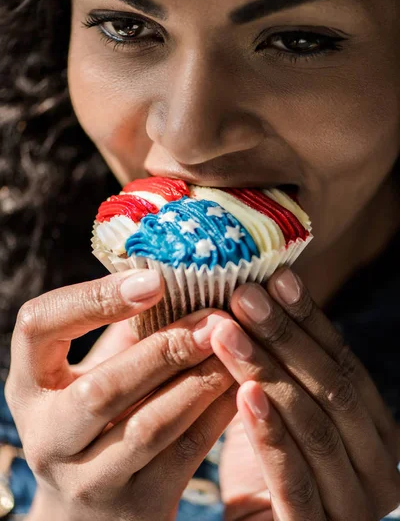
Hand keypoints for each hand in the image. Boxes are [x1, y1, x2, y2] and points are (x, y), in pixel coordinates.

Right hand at [5, 269, 236, 520]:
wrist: (88, 508)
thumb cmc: (98, 415)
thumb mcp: (95, 369)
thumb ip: (125, 330)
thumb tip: (181, 276)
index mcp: (30, 385)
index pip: (38, 326)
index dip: (93, 299)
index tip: (152, 282)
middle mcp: (48, 437)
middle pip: (102, 390)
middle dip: (165, 349)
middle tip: (215, 318)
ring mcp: (86, 481)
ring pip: (149, 425)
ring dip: (200, 380)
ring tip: (235, 345)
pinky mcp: (135, 508)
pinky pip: (185, 455)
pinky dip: (217, 414)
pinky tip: (243, 383)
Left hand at [211, 267, 399, 519]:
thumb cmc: (268, 472)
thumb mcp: (283, 413)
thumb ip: (284, 368)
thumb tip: (257, 292)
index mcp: (376, 433)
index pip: (346, 364)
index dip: (311, 320)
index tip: (277, 278)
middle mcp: (378, 468)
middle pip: (334, 389)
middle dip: (286, 337)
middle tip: (245, 294)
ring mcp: (353, 506)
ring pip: (314, 427)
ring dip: (268, 371)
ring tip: (226, 330)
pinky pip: (295, 482)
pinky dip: (270, 435)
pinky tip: (243, 393)